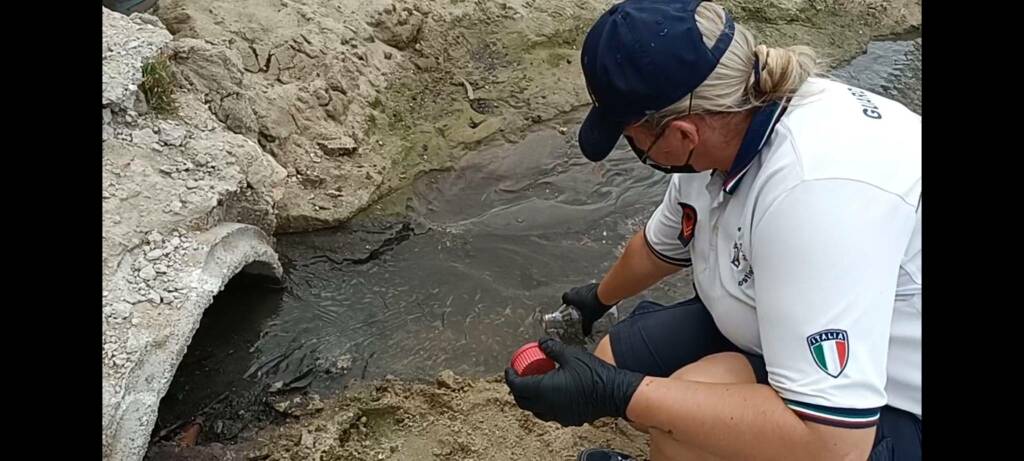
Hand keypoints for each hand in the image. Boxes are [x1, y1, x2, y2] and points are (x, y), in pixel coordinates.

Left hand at [504, 337, 644, 426]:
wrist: (614, 393)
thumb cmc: (594, 374)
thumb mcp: (571, 355)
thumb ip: (552, 348)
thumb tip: (541, 343)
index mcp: (543, 390)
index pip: (517, 386)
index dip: (510, 377)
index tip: (510, 369)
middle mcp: (547, 406)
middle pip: (522, 401)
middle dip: (517, 389)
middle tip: (520, 376)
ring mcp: (558, 415)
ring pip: (535, 409)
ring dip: (530, 398)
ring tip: (534, 384)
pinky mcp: (568, 419)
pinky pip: (549, 413)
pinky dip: (544, 404)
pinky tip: (552, 393)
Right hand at [562, 282, 616, 336]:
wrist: (606, 294)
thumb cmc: (594, 306)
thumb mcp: (589, 319)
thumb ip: (586, 327)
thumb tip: (585, 334)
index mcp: (573, 298)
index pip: (565, 297)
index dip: (565, 302)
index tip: (567, 306)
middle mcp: (578, 290)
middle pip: (572, 293)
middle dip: (574, 299)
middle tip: (578, 307)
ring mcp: (587, 286)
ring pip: (582, 291)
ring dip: (583, 297)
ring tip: (588, 305)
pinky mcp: (595, 285)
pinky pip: (590, 290)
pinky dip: (591, 295)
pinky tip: (596, 302)